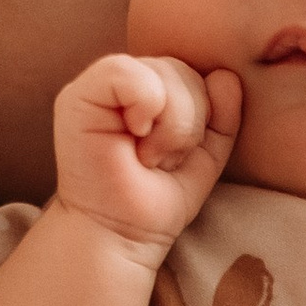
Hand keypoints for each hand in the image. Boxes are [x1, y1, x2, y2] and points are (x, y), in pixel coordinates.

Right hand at [52, 52, 240, 258]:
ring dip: (169, 127)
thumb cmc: (157, 199)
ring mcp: (98, 86)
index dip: (200, 117)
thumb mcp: (205, 155)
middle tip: (159, 161)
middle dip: (185, 125)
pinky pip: (126, 73)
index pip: (195, 75)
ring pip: (162, 73)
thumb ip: (220, 116)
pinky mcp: (78, 95)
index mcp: (153, 90)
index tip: (174, 156)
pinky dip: (145, 108)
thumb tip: (226, 76)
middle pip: (182, 71)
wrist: (122, 234)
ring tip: (146, 157)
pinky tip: (133, 139)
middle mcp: (125, 82)